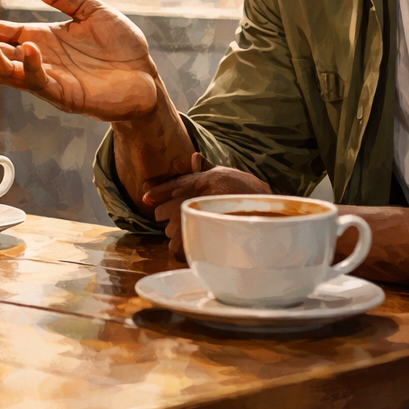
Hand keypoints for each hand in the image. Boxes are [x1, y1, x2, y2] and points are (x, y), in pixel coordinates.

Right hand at [0, 0, 158, 122]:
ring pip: (7, 72)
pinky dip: (30, 66)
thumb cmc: (118, 46)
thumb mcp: (89, 10)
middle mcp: (35, 60)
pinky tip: (28, 48)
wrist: (146, 77)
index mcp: (37, 39)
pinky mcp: (65, 95)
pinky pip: (40, 82)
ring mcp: (47, 80)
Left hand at [139, 153, 270, 258]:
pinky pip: (176, 249)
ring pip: (169, 233)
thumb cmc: (247, 193)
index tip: (146, 198)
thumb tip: (194, 157)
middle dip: (172, 219)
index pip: (167, 187)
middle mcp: (186, 200)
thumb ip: (206, 168)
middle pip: (161, 213)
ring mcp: (187, 220)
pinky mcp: (190, 240)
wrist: (261, 214)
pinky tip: (198, 247)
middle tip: (188, 222)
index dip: (156, 193)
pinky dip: (185, 251)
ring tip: (200, 235)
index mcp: (195, 183)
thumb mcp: (226, 174)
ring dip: (180, 236)